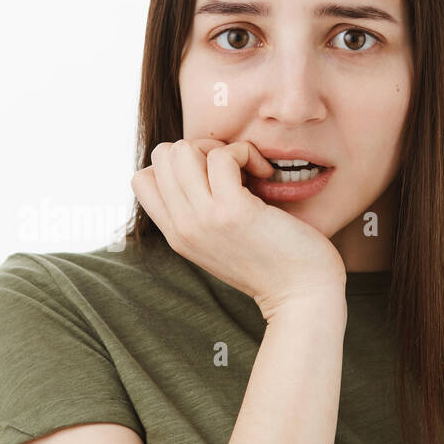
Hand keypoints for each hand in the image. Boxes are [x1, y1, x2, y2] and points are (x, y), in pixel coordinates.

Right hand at [130, 138, 346, 321]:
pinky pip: (223, 156)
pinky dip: (246, 153)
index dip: (175, 165)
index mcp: (176, 235)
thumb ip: (200, 215)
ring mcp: (204, 219)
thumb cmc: (272, 263)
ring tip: (247, 169)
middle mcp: (183, 227)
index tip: (210, 177)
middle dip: (199, 147)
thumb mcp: (220, 243)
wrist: (301, 295)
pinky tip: (264, 172)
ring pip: (183, 149)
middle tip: (232, 168)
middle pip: (162, 156)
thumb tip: (201, 165)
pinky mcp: (233, 211)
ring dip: (220, 148)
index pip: (142, 180)